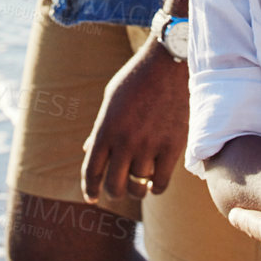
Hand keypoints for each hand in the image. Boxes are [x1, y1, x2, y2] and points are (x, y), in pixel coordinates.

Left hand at [80, 39, 187, 203]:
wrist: (169, 62)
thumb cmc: (136, 78)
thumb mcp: (111, 100)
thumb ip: (100, 128)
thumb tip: (88, 151)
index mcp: (105, 129)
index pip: (91, 171)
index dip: (90, 189)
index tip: (92, 198)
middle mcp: (125, 141)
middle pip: (114, 187)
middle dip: (113, 192)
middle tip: (117, 190)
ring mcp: (150, 145)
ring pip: (138, 187)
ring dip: (137, 189)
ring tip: (139, 184)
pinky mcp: (172, 146)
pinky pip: (162, 183)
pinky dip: (156, 187)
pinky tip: (154, 182)